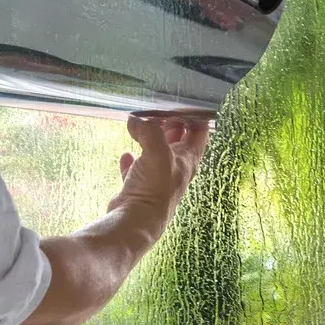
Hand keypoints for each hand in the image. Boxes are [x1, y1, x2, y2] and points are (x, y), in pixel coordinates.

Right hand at [107, 113, 210, 238]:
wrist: (135, 221)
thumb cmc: (155, 189)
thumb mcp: (157, 152)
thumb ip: (149, 131)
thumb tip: (135, 120)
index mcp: (187, 160)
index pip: (199, 133)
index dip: (194, 117)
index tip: (182, 102)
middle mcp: (175, 169)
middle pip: (177, 141)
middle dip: (169, 124)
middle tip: (158, 109)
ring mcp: (157, 179)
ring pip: (156, 154)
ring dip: (149, 140)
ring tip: (140, 125)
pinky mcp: (139, 188)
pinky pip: (136, 169)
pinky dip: (132, 160)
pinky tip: (126, 154)